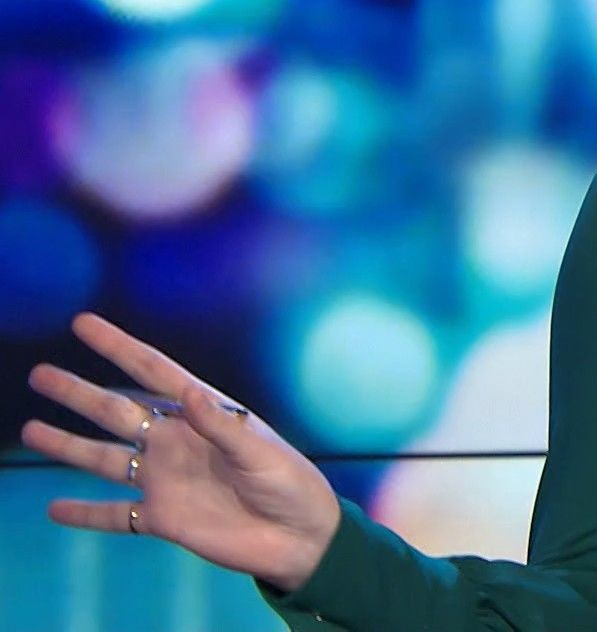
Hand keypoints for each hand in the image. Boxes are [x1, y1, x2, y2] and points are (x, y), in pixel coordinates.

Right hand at [20, 312, 342, 593]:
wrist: (299, 539)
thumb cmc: (290, 484)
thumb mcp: (261, 452)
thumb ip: (222, 427)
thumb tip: (188, 394)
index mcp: (204, 414)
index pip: (154, 373)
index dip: (119, 347)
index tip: (84, 324)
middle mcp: (176, 442)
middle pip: (116, 411)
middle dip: (78, 393)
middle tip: (39, 374)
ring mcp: (165, 479)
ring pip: (104, 459)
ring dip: (68, 446)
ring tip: (31, 431)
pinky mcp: (162, 518)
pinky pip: (114, 515)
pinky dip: (85, 513)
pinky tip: (54, 509)